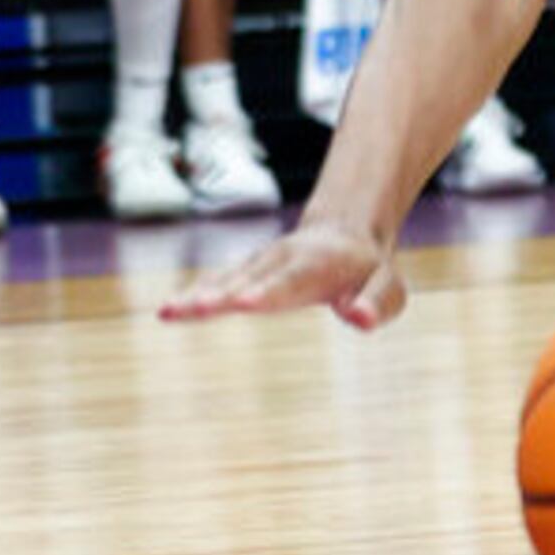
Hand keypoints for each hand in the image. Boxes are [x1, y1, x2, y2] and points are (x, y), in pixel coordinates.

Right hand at [161, 215, 405, 330]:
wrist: (346, 234)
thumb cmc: (368, 271)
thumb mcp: (387, 288)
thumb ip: (376, 303)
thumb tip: (360, 320)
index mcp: (316, 265)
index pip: (290, 281)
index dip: (268, 291)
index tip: (245, 303)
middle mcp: (280, 261)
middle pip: (248, 280)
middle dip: (222, 296)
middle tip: (196, 309)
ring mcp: (259, 265)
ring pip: (225, 280)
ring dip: (197, 296)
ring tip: (168, 312)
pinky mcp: (244, 273)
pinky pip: (216, 283)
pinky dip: (193, 296)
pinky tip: (169, 311)